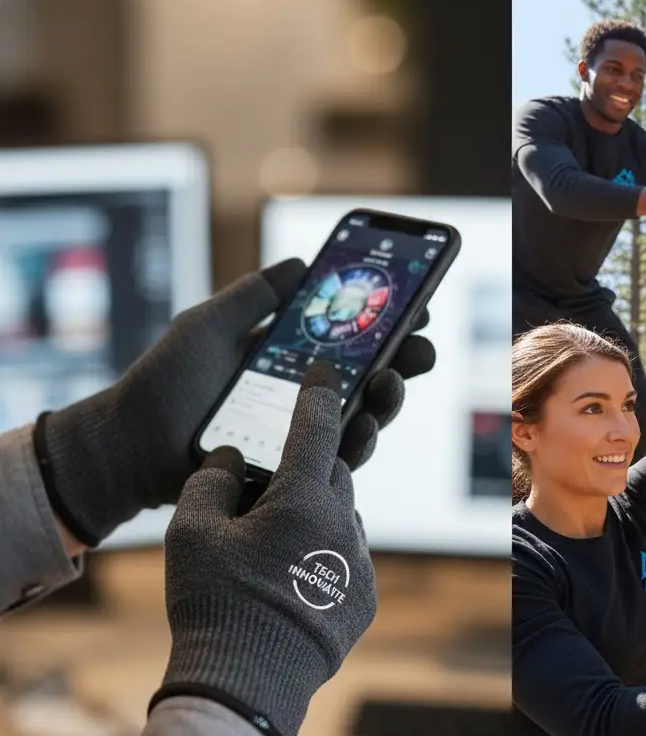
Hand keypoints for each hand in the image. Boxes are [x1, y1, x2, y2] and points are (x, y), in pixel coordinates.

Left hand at [35, 261, 435, 545]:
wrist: (133, 444)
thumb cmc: (165, 383)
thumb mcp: (208, 325)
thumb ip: (252, 296)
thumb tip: (302, 263)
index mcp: (290, 360)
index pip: (352, 339)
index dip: (387, 323)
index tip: (416, 304)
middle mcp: (305, 398)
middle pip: (371, 377)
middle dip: (406, 361)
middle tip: (422, 347)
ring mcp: (302, 436)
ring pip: (365, 418)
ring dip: (389, 399)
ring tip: (392, 381)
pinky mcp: (294, 472)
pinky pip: (337, 459)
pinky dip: (358, 440)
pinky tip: (366, 423)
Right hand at [154, 362, 375, 735]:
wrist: (245, 687)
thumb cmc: (213, 604)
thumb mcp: (190, 533)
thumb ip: (212, 479)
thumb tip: (234, 457)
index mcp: (304, 499)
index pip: (318, 426)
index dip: (320, 392)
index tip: (325, 368)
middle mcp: (343, 524)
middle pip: (331, 472)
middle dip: (304, 470)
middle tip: (267, 494)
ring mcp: (360, 562)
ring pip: (340, 515)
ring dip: (315, 515)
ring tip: (273, 546)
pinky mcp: (366, 597)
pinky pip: (348, 555)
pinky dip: (325, 553)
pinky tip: (291, 579)